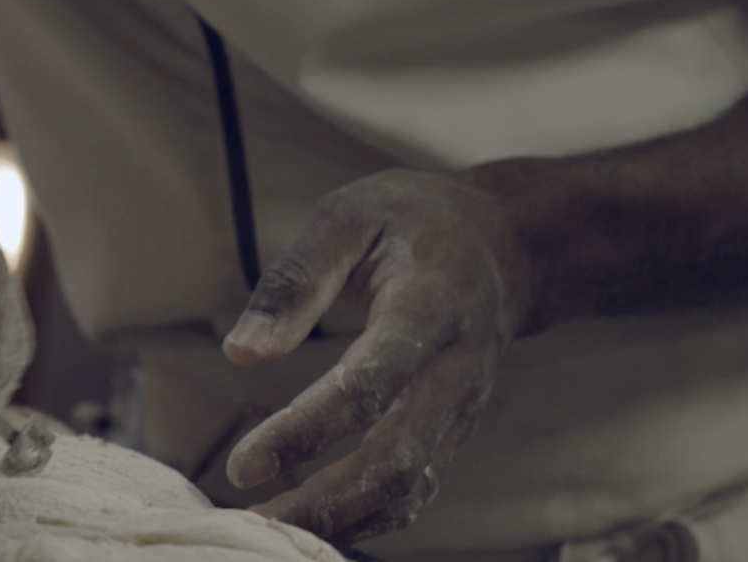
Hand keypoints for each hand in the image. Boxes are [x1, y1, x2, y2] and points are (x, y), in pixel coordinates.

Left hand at [220, 170, 539, 545]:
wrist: (507, 241)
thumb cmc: (414, 221)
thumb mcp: (349, 217)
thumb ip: (295, 282)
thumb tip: (240, 352)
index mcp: (431, 308)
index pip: (370, 383)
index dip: (307, 430)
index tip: (244, 465)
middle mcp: (456, 370)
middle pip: (398, 458)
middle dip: (324, 502)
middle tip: (251, 525)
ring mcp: (461, 408)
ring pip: (410, 486)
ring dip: (342, 521)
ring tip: (268, 535)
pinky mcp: (452, 429)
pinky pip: (415, 487)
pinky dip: (366, 517)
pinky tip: (312, 526)